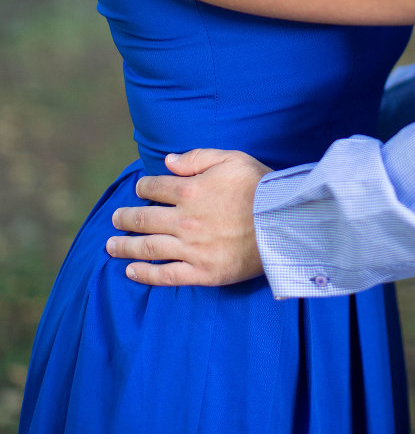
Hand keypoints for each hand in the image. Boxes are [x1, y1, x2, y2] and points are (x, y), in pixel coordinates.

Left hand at [106, 149, 269, 285]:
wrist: (284, 224)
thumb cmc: (260, 187)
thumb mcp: (231, 159)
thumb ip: (197, 158)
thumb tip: (168, 162)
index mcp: (190, 190)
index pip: (154, 188)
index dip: (143, 188)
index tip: (139, 190)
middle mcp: (184, 220)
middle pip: (144, 219)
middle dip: (125, 218)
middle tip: (115, 219)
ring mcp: (191, 248)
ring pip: (148, 248)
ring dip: (125, 246)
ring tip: (111, 245)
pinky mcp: (202, 272)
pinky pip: (166, 275)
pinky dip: (145, 274)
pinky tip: (131, 271)